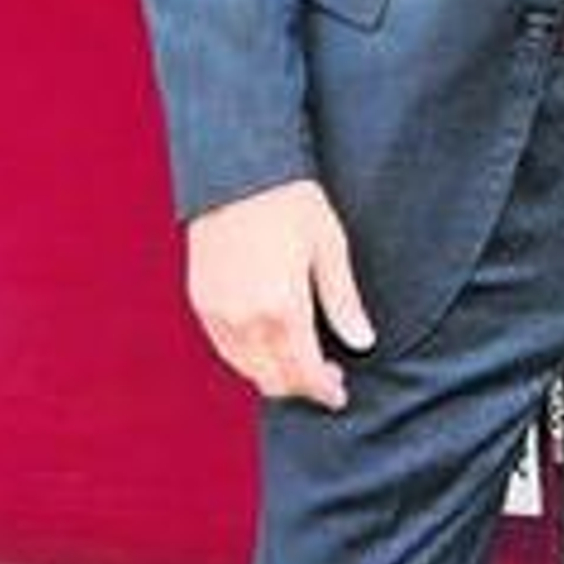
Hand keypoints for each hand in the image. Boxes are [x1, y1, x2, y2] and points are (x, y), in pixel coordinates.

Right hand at [186, 178, 373, 408]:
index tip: (339, 393)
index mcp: (283, 308)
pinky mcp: (200, 301)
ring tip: (298, 358)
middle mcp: (246, 319)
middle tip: (326, 377)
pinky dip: (247, 357)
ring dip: (273, 374)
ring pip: (246, 369)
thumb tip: (363, 341)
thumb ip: (343, 301)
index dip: (324, 390)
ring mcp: (218, 312)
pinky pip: (224, 348)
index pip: (305, 373)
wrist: (238, 171)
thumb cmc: (291, 202)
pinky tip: (267, 341)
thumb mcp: (330, 247)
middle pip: (273, 380)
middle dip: (301, 387)